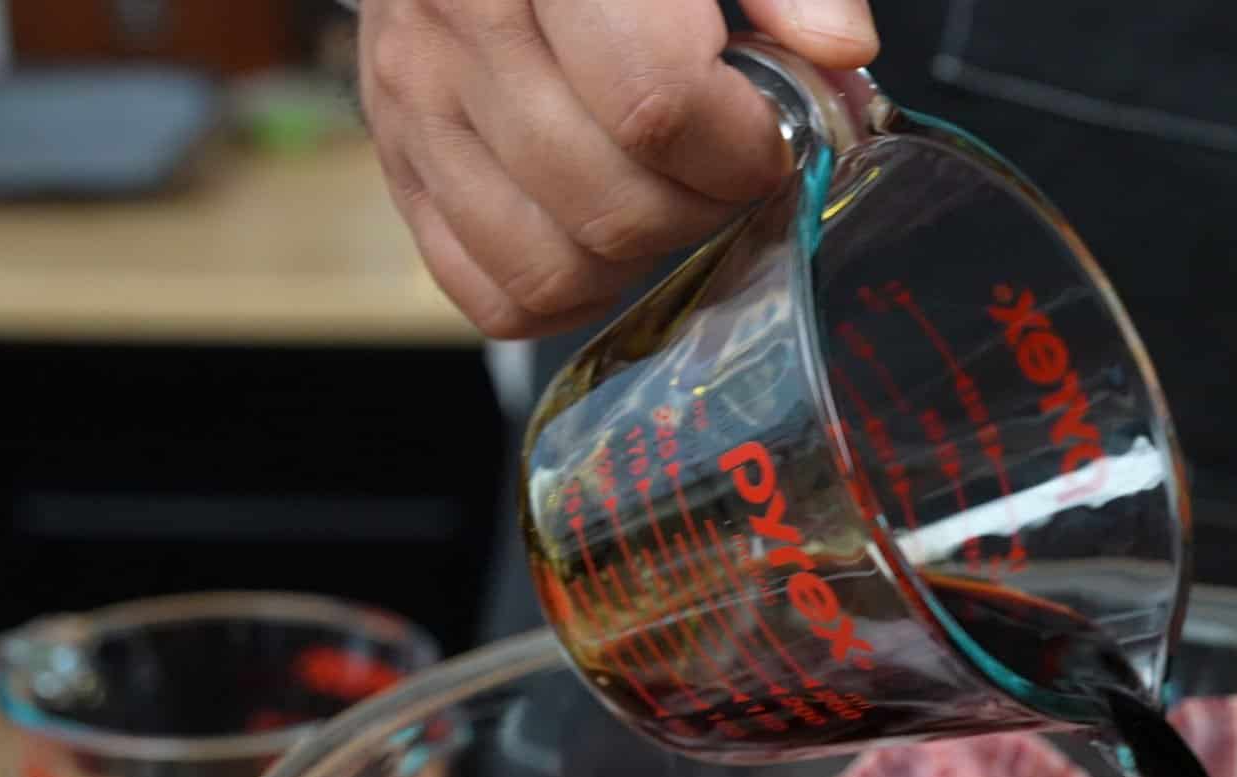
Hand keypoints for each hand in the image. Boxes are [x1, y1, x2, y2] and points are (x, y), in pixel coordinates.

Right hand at [358, 0, 878, 338]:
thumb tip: (840, 52)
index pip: (656, 105)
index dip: (741, 148)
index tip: (770, 136)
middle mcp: (460, 22)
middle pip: (609, 203)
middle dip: (701, 208)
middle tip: (727, 169)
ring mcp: (413, 96)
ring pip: (548, 264)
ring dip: (636, 257)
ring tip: (666, 194)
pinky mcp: (396, 157)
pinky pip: (487, 289)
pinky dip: (563, 289)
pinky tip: (601, 230)